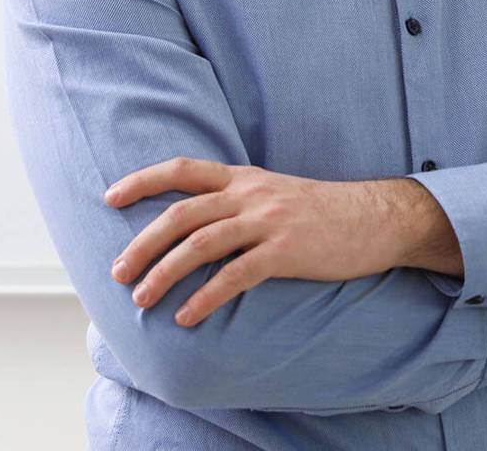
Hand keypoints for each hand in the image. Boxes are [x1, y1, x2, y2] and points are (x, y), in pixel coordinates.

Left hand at [103, 159, 434, 325]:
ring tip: (141, 298)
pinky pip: (236, 275)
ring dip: (165, 272)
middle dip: (144, 241)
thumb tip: (196, 221)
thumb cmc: (321, 211)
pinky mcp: (286, 252)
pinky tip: (188, 316)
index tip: (110, 197)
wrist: (375, 217)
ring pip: (202, 242)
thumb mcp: (274, 191)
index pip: (184, 169)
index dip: (144, 180)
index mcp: (245, 177)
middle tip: (117, 271)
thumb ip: (238, 199)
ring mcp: (269, 221)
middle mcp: (251, 193)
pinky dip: (206, 297)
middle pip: (183, 211)